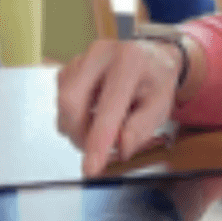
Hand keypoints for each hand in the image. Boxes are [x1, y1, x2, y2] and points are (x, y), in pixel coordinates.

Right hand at [57, 38, 182, 175]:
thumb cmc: (155, 81)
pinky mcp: (72, 65)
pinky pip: (60, 97)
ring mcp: (83, 57)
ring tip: (100, 128)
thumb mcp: (160, 106)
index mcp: (130, 61)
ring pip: (62, 101)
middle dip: (79, 135)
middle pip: (71, 100)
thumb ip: (141, 128)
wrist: (150, 57)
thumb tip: (121, 147)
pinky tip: (91, 114)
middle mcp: (102, 53)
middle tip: (97, 149)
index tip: (91, 167)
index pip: (108, 106)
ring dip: (76, 127)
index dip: (98, 140)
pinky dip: (73, 115)